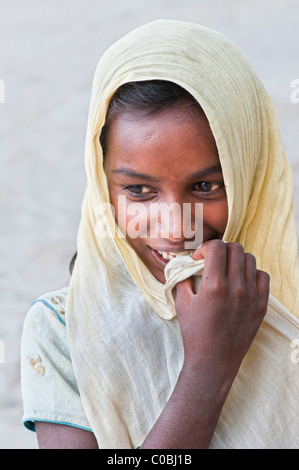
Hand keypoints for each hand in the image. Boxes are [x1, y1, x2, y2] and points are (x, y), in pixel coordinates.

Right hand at [173, 240, 269, 380]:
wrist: (214, 361)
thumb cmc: (195, 333)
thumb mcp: (182, 303)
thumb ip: (182, 278)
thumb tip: (186, 263)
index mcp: (214, 285)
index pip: (216, 247)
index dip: (205, 248)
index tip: (199, 258)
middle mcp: (236, 287)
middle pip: (234, 249)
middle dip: (220, 250)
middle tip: (213, 261)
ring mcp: (251, 296)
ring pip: (250, 259)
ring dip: (236, 259)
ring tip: (227, 271)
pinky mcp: (261, 305)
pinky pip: (262, 276)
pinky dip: (252, 273)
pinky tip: (241, 281)